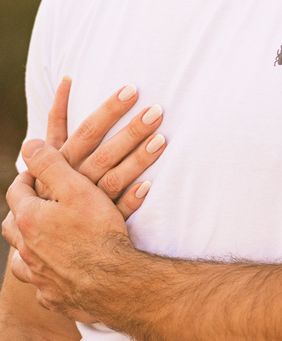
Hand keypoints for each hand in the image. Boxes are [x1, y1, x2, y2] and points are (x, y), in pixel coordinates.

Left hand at [4, 140, 135, 319]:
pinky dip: (45, 275)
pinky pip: (41, 284)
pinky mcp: (52, 295)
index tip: (34, 172)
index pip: (17, 192)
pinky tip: (56, 273)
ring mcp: (38, 274)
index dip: (26, 178)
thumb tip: (28, 145)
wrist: (111, 281)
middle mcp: (26, 249)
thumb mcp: (76, 189)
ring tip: (39, 239)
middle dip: (20, 212)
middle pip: (11, 226)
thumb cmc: (97, 231)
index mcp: (29, 220)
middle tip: (34, 204)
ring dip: (27, 246)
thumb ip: (52, 165)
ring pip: (21, 258)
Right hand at [40, 77, 163, 217]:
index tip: (130, 89)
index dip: (107, 110)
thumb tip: (66, 78)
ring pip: (112, 179)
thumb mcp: (50, 152)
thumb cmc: (48, 184)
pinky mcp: (98, 222)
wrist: (37, 236)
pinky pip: (116, 212)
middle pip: (103, 151)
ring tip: (161, 140)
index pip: (84, 130)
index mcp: (60, 161)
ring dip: (137, 160)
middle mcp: (72, 179)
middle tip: (157, 110)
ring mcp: (85, 203)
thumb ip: (59, 120)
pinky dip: (131, 199)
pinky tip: (149, 185)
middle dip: (130, 129)